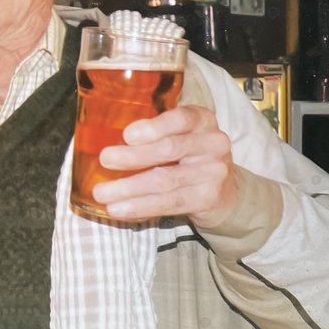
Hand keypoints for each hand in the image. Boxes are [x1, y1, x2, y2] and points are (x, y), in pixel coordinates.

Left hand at [90, 105, 237, 226]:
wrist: (225, 193)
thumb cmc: (189, 157)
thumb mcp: (180, 135)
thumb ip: (153, 133)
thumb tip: (104, 139)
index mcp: (201, 120)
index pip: (180, 118)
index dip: (154, 127)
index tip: (127, 135)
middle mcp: (213, 143)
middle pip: (169, 149)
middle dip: (133, 156)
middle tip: (105, 160)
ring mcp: (213, 172)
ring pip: (165, 180)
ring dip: (129, 188)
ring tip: (102, 194)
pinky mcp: (208, 199)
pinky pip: (169, 203)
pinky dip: (141, 207)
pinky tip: (120, 209)